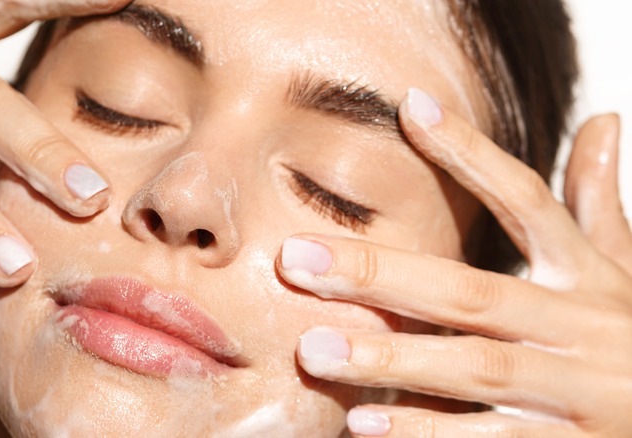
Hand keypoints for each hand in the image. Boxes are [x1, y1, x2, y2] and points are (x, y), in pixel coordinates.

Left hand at [277, 88, 631, 435]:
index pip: (526, 201)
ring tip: (314, 351)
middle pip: (471, 292)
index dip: (472, 154)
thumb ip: (598, 206)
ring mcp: (577, 395)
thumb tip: (602, 121)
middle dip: (380, 274)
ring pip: (474, 368)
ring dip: (392, 358)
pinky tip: (363, 424)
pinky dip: (426, 434)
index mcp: (586, 278)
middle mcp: (581, 329)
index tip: (410, 108)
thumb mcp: (620, 272)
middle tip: (297, 260)